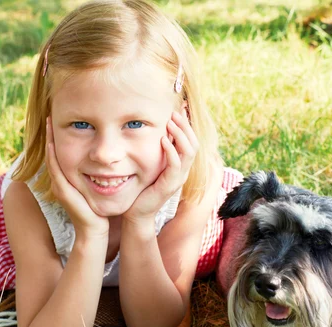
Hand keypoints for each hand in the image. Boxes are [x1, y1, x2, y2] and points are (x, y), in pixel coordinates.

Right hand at [45, 116, 108, 237]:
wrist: (95, 230)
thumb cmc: (99, 209)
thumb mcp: (99, 186)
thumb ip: (100, 173)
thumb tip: (111, 158)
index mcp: (69, 178)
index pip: (61, 152)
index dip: (59, 136)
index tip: (62, 118)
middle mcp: (61, 180)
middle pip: (53, 152)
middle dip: (52, 133)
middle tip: (52, 113)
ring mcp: (60, 186)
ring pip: (52, 158)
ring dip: (50, 140)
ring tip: (50, 123)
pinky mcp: (63, 192)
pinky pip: (55, 170)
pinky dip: (52, 156)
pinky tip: (52, 143)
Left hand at [124, 109, 198, 223]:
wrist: (137, 212)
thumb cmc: (143, 188)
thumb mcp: (151, 165)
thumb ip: (157, 151)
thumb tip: (155, 130)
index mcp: (181, 165)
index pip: (191, 141)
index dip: (187, 125)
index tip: (179, 109)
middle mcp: (183, 171)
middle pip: (194, 144)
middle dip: (185, 126)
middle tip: (174, 112)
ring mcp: (178, 178)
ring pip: (189, 152)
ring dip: (180, 135)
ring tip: (170, 122)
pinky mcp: (170, 185)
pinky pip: (176, 165)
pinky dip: (171, 151)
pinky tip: (163, 140)